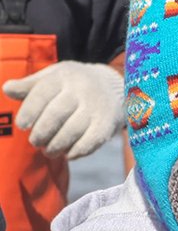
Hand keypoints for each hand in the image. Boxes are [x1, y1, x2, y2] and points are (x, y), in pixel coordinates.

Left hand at [2, 60, 124, 158]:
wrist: (113, 87)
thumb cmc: (73, 84)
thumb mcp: (53, 77)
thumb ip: (29, 86)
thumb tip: (7, 89)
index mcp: (64, 76)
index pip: (42, 93)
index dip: (29, 111)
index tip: (22, 125)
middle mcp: (82, 90)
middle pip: (56, 114)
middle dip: (42, 132)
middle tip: (35, 142)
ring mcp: (97, 108)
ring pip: (72, 131)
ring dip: (56, 145)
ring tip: (48, 151)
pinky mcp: (108, 124)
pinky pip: (90, 142)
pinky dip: (76, 151)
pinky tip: (68, 154)